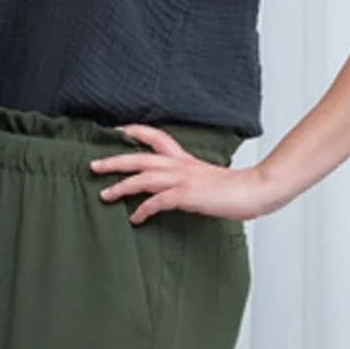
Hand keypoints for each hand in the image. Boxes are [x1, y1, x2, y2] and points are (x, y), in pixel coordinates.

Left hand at [91, 124, 283, 223]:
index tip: (116, 130)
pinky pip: (157, 202)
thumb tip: (167, 188)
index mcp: (184, 159)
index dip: (135, 131)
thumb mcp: (204, 176)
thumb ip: (184, 178)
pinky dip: (143, 209)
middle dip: (113, 161)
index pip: (155, 137)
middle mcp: (180, 165)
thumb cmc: (233, 188)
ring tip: (104, 195)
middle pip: (138, 158)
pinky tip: (135, 218)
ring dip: (120, 187)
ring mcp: (183, 179)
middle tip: (92, 165)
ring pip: (142, 178)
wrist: (256, 190)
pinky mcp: (187, 195)